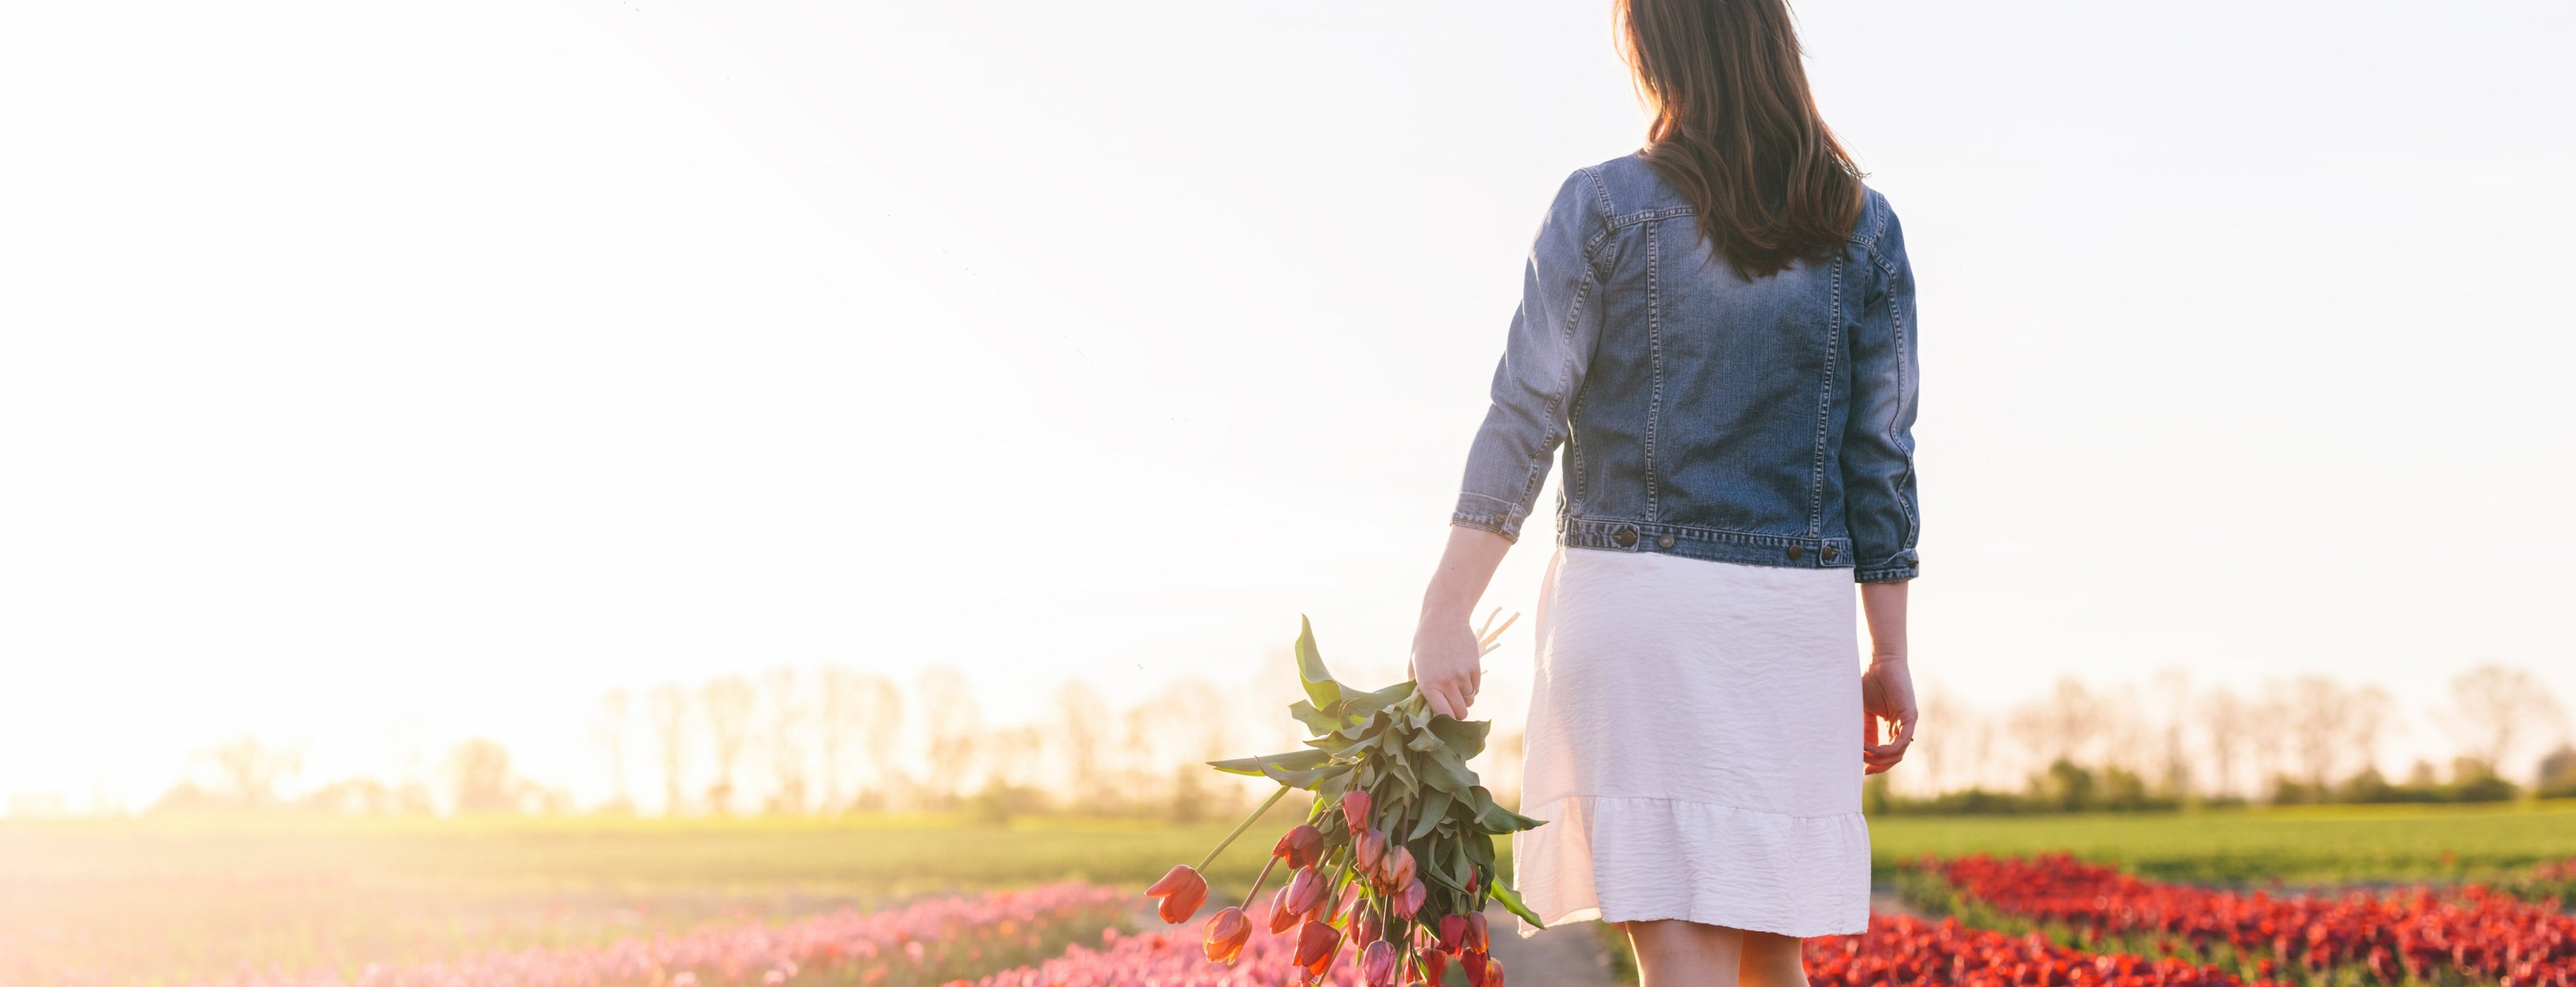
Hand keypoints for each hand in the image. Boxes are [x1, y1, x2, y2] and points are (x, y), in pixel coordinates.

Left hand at [1410, 608, 1517, 719]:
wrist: (1444, 618)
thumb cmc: (1425, 642)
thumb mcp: (1415, 664)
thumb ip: (1418, 687)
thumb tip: (1423, 707)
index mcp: (1428, 684)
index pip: (1442, 715)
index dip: (1445, 720)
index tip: (1443, 719)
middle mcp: (1447, 682)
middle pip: (1460, 713)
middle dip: (1457, 713)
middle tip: (1452, 706)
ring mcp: (1463, 675)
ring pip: (1469, 701)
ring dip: (1464, 698)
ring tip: (1455, 685)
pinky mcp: (1475, 668)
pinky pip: (1476, 688)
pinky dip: (1471, 687)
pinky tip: (1463, 675)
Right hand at [1861, 657, 1917, 773]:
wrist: (1880, 663)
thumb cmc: (1870, 682)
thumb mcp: (1862, 711)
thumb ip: (1863, 729)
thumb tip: (1857, 750)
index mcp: (1891, 726)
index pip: (1888, 753)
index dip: (1876, 763)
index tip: (1861, 769)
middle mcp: (1901, 727)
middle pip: (1894, 757)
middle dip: (1879, 766)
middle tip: (1865, 770)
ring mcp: (1907, 723)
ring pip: (1898, 753)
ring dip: (1880, 758)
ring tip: (1864, 754)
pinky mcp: (1910, 717)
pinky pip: (1901, 741)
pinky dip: (1886, 749)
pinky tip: (1870, 748)